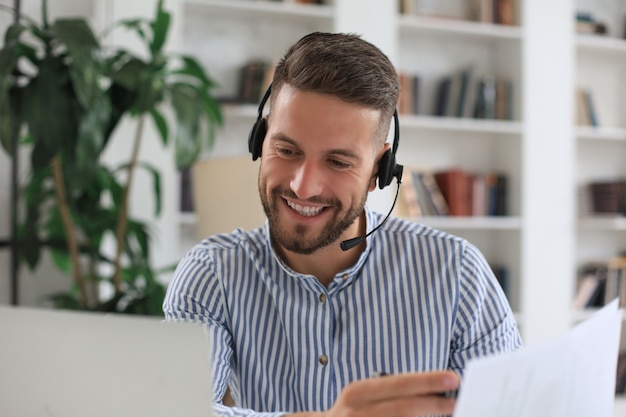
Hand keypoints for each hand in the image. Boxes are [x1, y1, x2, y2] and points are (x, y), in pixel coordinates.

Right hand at [289, 370, 459, 416]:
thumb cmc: (350, 413)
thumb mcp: (361, 396)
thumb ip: (389, 392)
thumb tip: (430, 390)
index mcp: (357, 392)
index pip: (398, 384)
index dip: (427, 381)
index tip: (452, 378)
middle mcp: (355, 412)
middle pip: (403, 409)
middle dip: (434, 405)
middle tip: (458, 402)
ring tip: (450, 414)